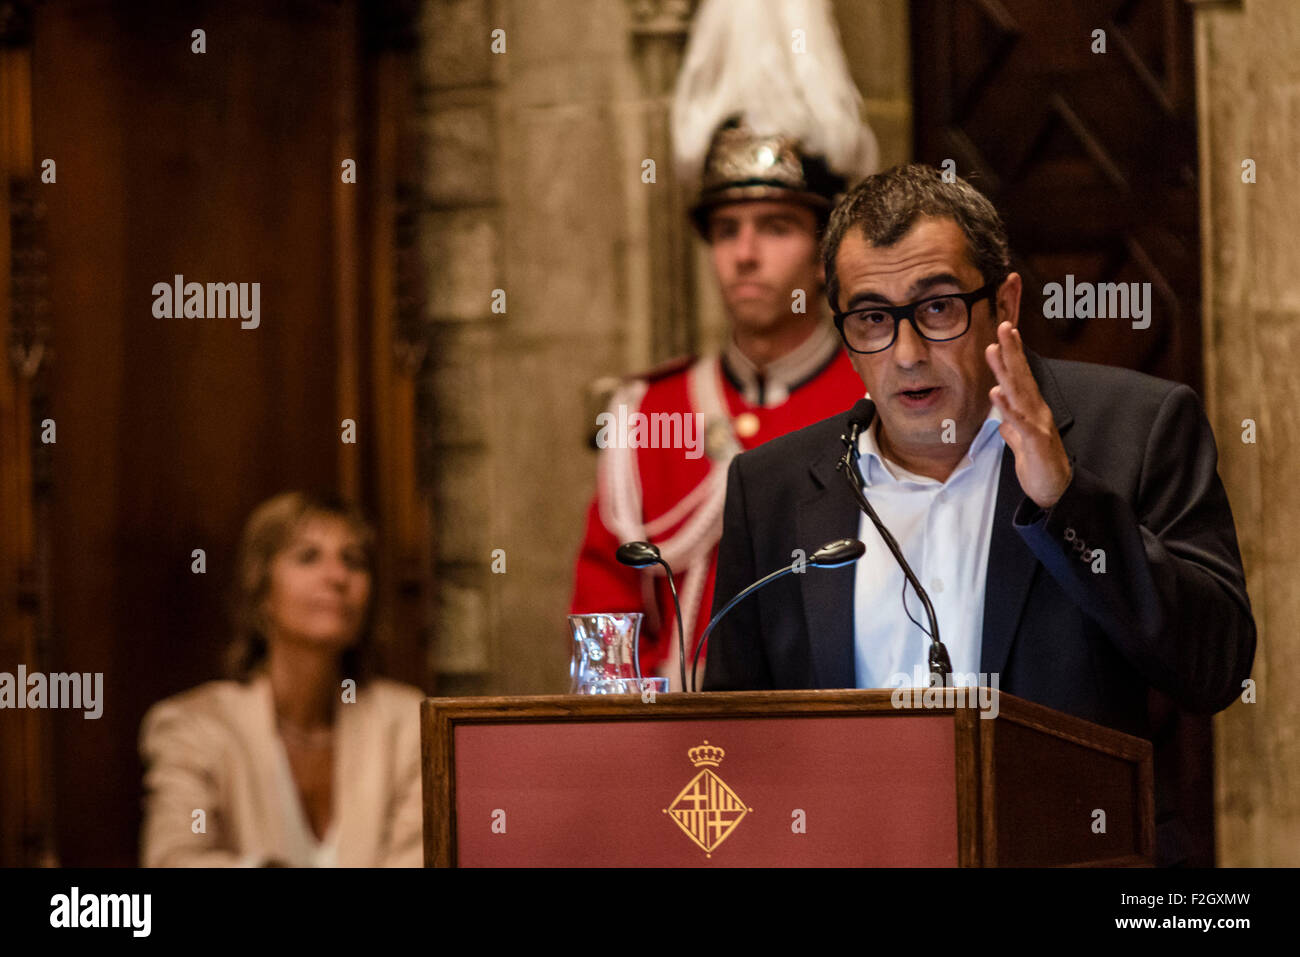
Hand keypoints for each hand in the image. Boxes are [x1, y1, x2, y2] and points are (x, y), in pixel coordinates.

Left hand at [985, 322, 1071, 508]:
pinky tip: (996, 392)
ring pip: (1019, 392)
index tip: (1003, 334)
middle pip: (1021, 377)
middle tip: (1003, 326)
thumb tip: (1002, 422)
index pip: (1020, 379)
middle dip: (1011, 351)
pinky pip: (1019, 422)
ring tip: (993, 349)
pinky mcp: (1036, 441)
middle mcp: (1036, 412)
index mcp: (1031, 411)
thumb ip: (1012, 430)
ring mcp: (1037, 425)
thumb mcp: (1020, 445)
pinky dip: (1007, 407)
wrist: (1054, 492)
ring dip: (1005, 370)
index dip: (1011, 356)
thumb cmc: (1039, 467)